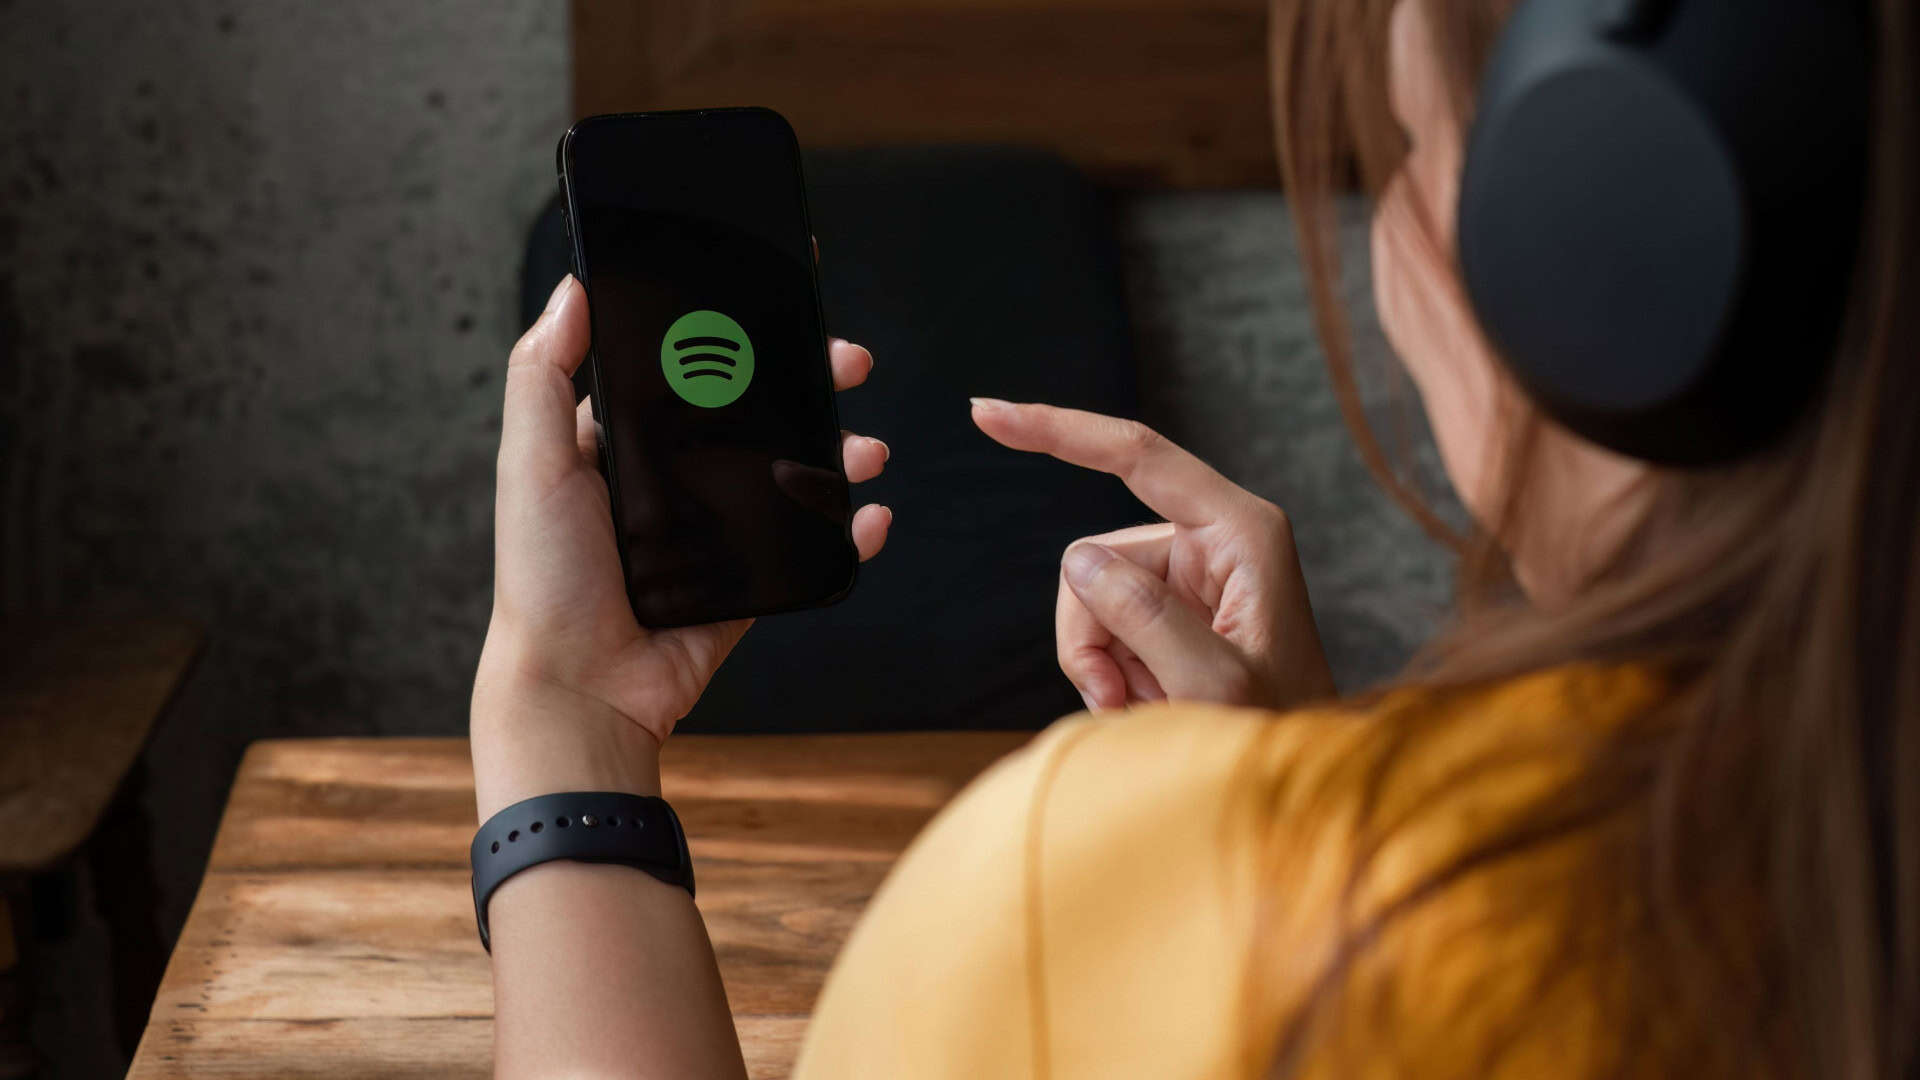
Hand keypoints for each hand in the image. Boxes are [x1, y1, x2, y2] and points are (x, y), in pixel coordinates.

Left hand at [472, 277, 890, 813]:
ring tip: (866, 448)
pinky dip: (849, 530)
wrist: (580, 688)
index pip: (690, 372)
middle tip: (850, 363)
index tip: (782, 311)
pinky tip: (871, 515)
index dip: (738, 339)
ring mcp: (714, 530)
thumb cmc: (545, 579)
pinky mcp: (746, 582)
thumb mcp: (531, 462)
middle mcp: (672, 480)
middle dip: (809, 384)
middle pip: (756, 415)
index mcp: (621, 443)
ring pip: (792, 474)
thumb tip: (572, 289)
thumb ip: (543, 375)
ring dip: (840, 451)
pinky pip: (807, 546)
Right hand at [972, 399, 1332, 712]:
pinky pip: (1104, 624)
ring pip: (1091, 596)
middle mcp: (1214, 539)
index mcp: (1241, 530)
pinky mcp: (1174, 608)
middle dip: (1093, 633)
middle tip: (1121, 700)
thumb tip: (1080, 562)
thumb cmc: (1279, 730)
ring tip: (1143, 708)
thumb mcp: (1215, 683)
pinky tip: (1146, 703)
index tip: (985, 413)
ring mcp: (1191, 575)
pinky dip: (1111, 671)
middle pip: (1096, 556)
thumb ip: (1145, 616)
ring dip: (1103, 662)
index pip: (1135, 454)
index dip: (1057, 430)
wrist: (1297, 782)